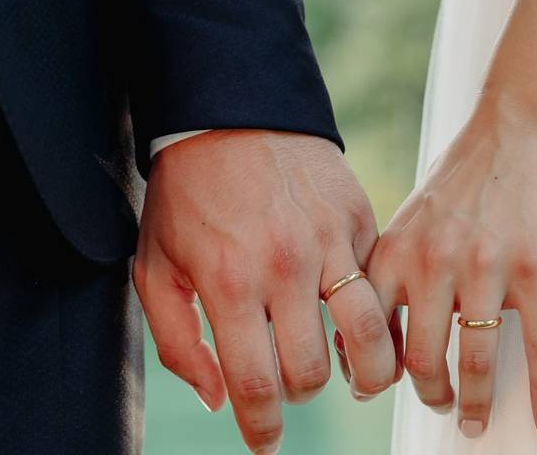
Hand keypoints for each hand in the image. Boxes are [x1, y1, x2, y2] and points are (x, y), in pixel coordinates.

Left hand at [134, 130, 395, 453]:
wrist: (232, 114)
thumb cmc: (187, 194)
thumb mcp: (155, 266)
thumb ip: (177, 342)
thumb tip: (219, 400)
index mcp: (228, 282)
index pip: (255, 384)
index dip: (263, 429)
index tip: (267, 443)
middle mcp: (284, 267)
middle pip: (312, 370)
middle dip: (300, 393)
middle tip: (291, 385)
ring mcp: (329, 242)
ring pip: (369, 336)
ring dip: (365, 373)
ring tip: (354, 378)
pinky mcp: (358, 220)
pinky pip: (380, 286)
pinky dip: (378, 318)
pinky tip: (365, 327)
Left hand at [366, 105, 536, 438]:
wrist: (513, 133)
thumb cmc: (459, 181)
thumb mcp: (406, 222)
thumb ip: (387, 272)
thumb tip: (365, 328)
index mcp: (396, 253)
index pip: (370, 332)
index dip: (370, 373)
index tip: (377, 391)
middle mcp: (432, 263)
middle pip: (421, 358)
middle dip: (428, 394)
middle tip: (438, 404)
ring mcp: (484, 267)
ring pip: (474, 361)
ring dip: (474, 403)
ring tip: (473, 419)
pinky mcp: (532, 267)